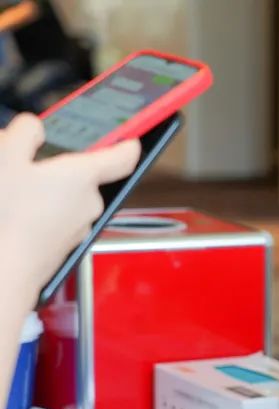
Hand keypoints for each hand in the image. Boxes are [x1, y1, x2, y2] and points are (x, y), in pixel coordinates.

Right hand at [0, 114, 138, 304]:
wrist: (2, 272)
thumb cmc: (6, 216)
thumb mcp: (6, 155)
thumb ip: (26, 133)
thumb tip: (36, 129)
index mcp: (84, 177)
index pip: (124, 155)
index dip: (127, 141)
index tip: (129, 134)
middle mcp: (89, 203)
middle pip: (80, 173)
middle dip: (53, 163)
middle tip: (21, 158)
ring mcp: (77, 228)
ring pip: (63, 196)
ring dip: (41, 187)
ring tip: (8, 187)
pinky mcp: (62, 246)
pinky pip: (53, 217)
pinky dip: (36, 209)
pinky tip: (11, 211)